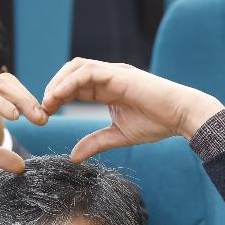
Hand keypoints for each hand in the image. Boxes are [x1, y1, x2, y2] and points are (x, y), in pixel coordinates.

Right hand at [0, 73, 44, 180]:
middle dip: (29, 98)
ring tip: (35, 117)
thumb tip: (22, 167)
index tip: (42, 119)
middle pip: (7, 82)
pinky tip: (15, 117)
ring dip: (20, 100)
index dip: (27, 100)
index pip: (7, 88)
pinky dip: (2, 104)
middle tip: (45, 118)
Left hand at [41, 58, 223, 160]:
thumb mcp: (118, 136)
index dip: (57, 98)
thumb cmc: (157, 124)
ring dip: (58, 83)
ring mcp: (113, 72)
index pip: (74, 86)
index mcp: (107, 88)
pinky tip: (58, 97)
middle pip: (70, 73)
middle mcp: (108, 76)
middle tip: (43, 109)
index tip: (46, 115)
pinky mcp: (118, 73)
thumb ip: (95, 143)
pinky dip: (69, 82)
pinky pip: (87, 72)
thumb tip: (73, 156)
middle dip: (53, 89)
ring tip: (48, 103)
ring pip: (76, 68)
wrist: (180, 116)